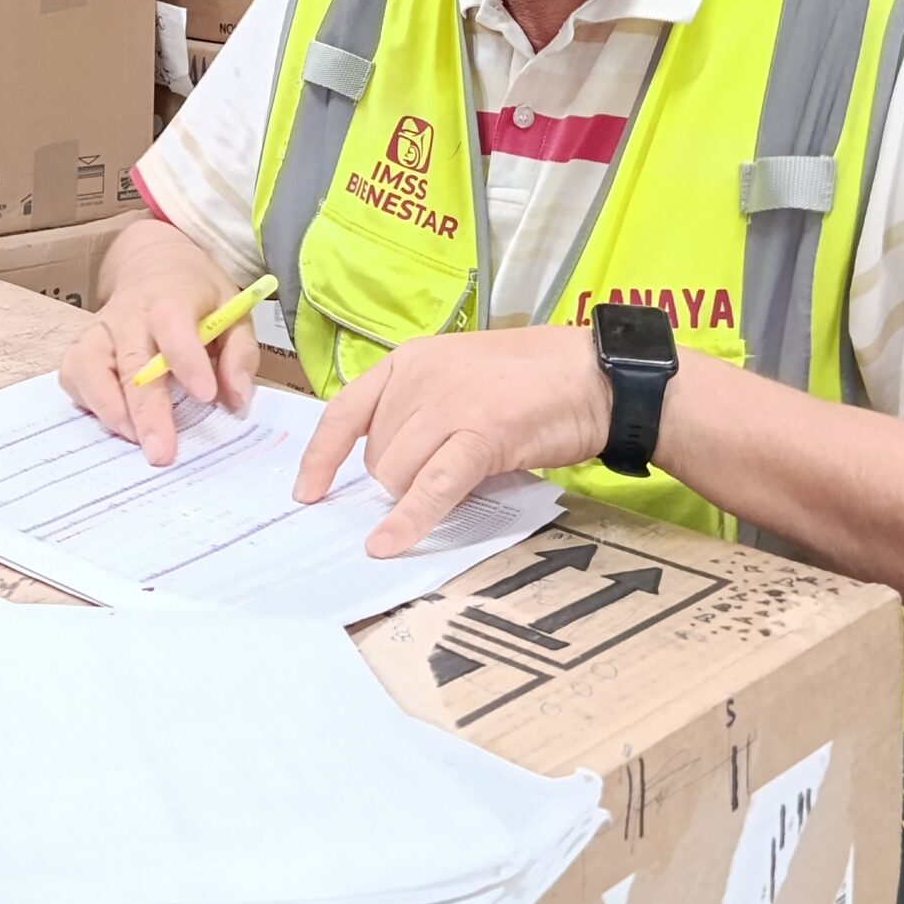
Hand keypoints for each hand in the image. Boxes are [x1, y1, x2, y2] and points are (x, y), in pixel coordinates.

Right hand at [60, 223, 256, 465]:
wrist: (152, 261)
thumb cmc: (196, 293)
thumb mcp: (234, 309)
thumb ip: (240, 353)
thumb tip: (234, 398)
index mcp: (170, 298)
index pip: (174, 329)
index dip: (188, 362)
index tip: (205, 396)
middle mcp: (128, 315)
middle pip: (131, 363)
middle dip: (146, 411)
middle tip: (161, 452)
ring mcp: (99, 331)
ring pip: (88, 368)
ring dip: (109, 409)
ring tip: (133, 439)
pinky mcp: (81, 347)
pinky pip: (73, 376)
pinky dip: (87, 402)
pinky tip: (114, 420)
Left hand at [294, 329, 609, 556]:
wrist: (596, 376)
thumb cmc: (534, 381)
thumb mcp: (460, 379)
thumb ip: (420, 412)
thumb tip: (392, 469)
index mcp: (409, 360)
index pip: (344, 410)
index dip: (321, 457)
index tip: (307, 492)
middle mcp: (419, 378)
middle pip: (376, 454)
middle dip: (397, 482)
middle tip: (440, 479)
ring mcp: (448, 405)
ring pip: (397, 473)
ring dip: (414, 497)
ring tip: (462, 482)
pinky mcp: (480, 435)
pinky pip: (431, 487)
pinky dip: (408, 520)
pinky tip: (390, 544)